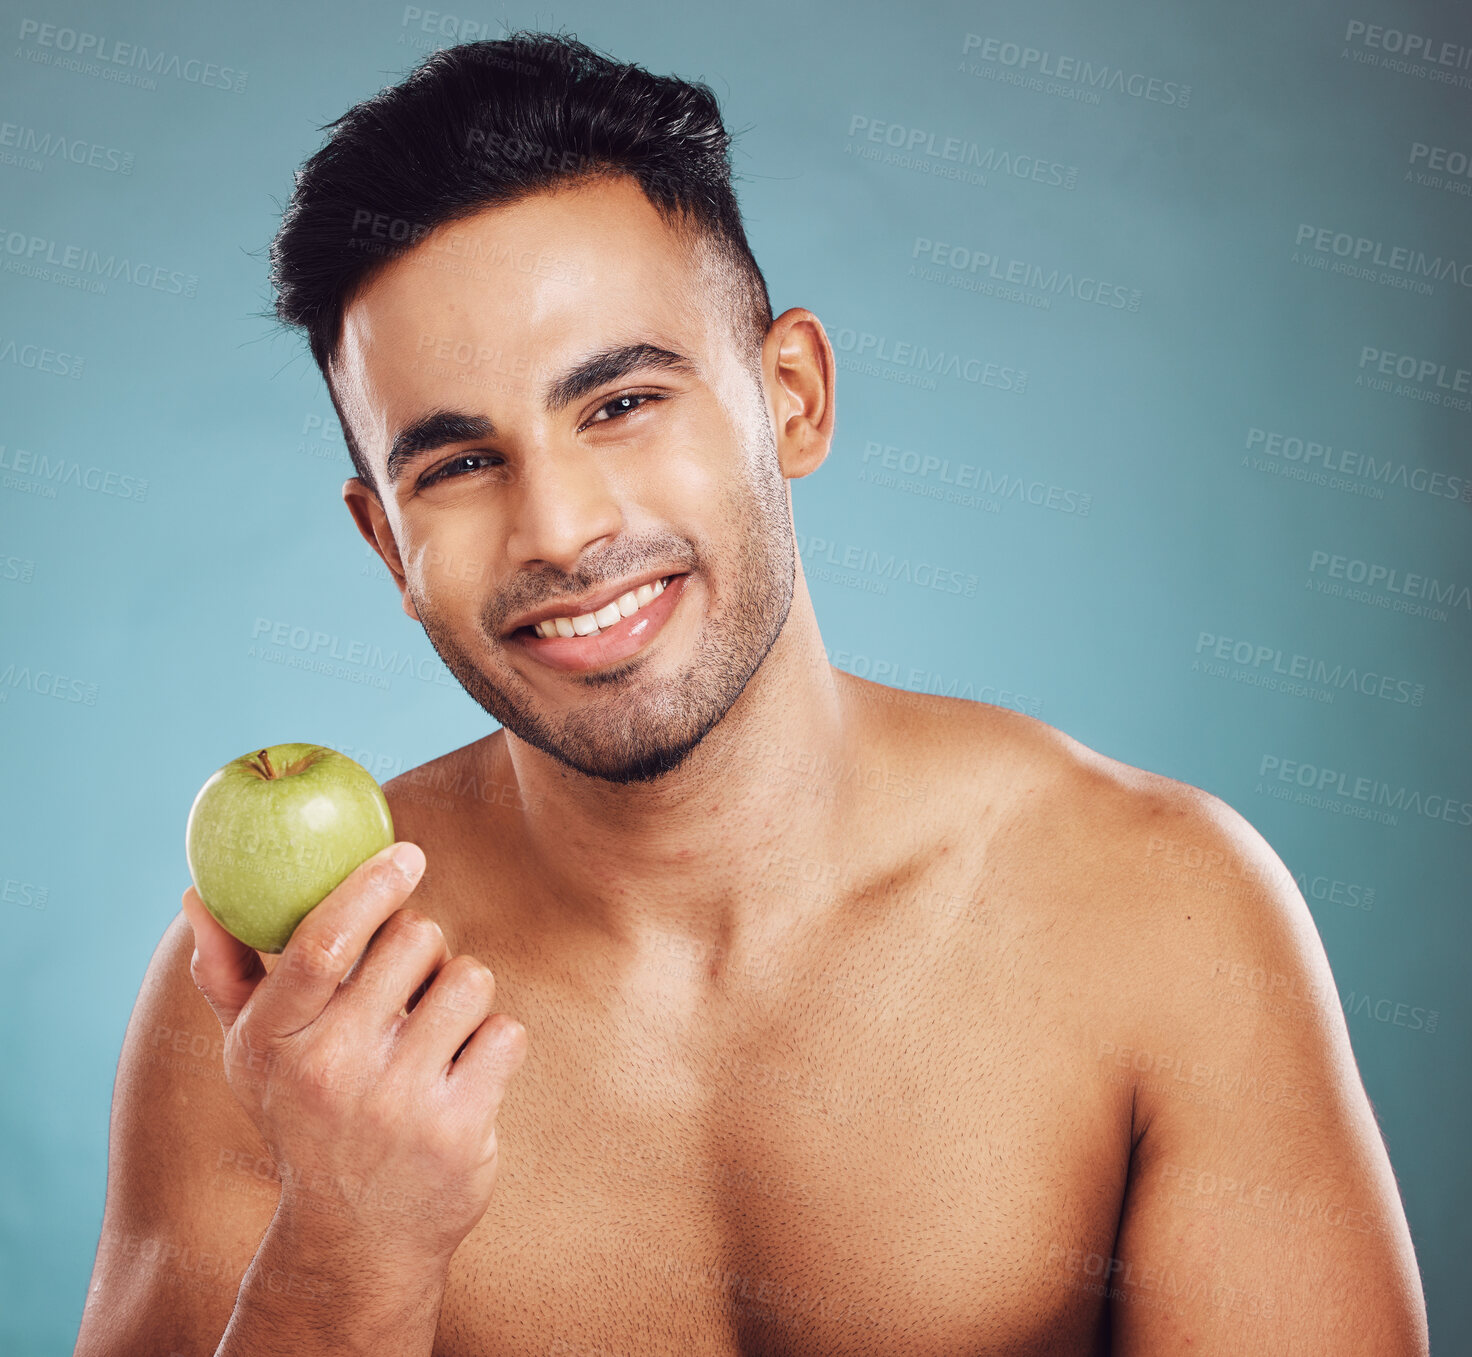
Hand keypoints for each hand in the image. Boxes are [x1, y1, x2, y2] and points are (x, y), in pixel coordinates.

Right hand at [180, 842, 527, 1266]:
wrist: (355, 1241)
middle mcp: (330, 1070)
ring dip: (463, 997)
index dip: (370, 886)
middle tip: (410, 991)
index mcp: (273, 1041)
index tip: (406, 854)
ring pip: (470, 978)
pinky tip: (465, 1077)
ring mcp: (396, 1102)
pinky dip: (496, 1044)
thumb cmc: (307, 1121)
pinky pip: (506, 1032)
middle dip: (425, 952)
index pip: (321, 942)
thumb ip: (227, 975)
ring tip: (434, 1040)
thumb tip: (197, 896)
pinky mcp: (458, 1129)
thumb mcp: (253, 1058)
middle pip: (416, 940)